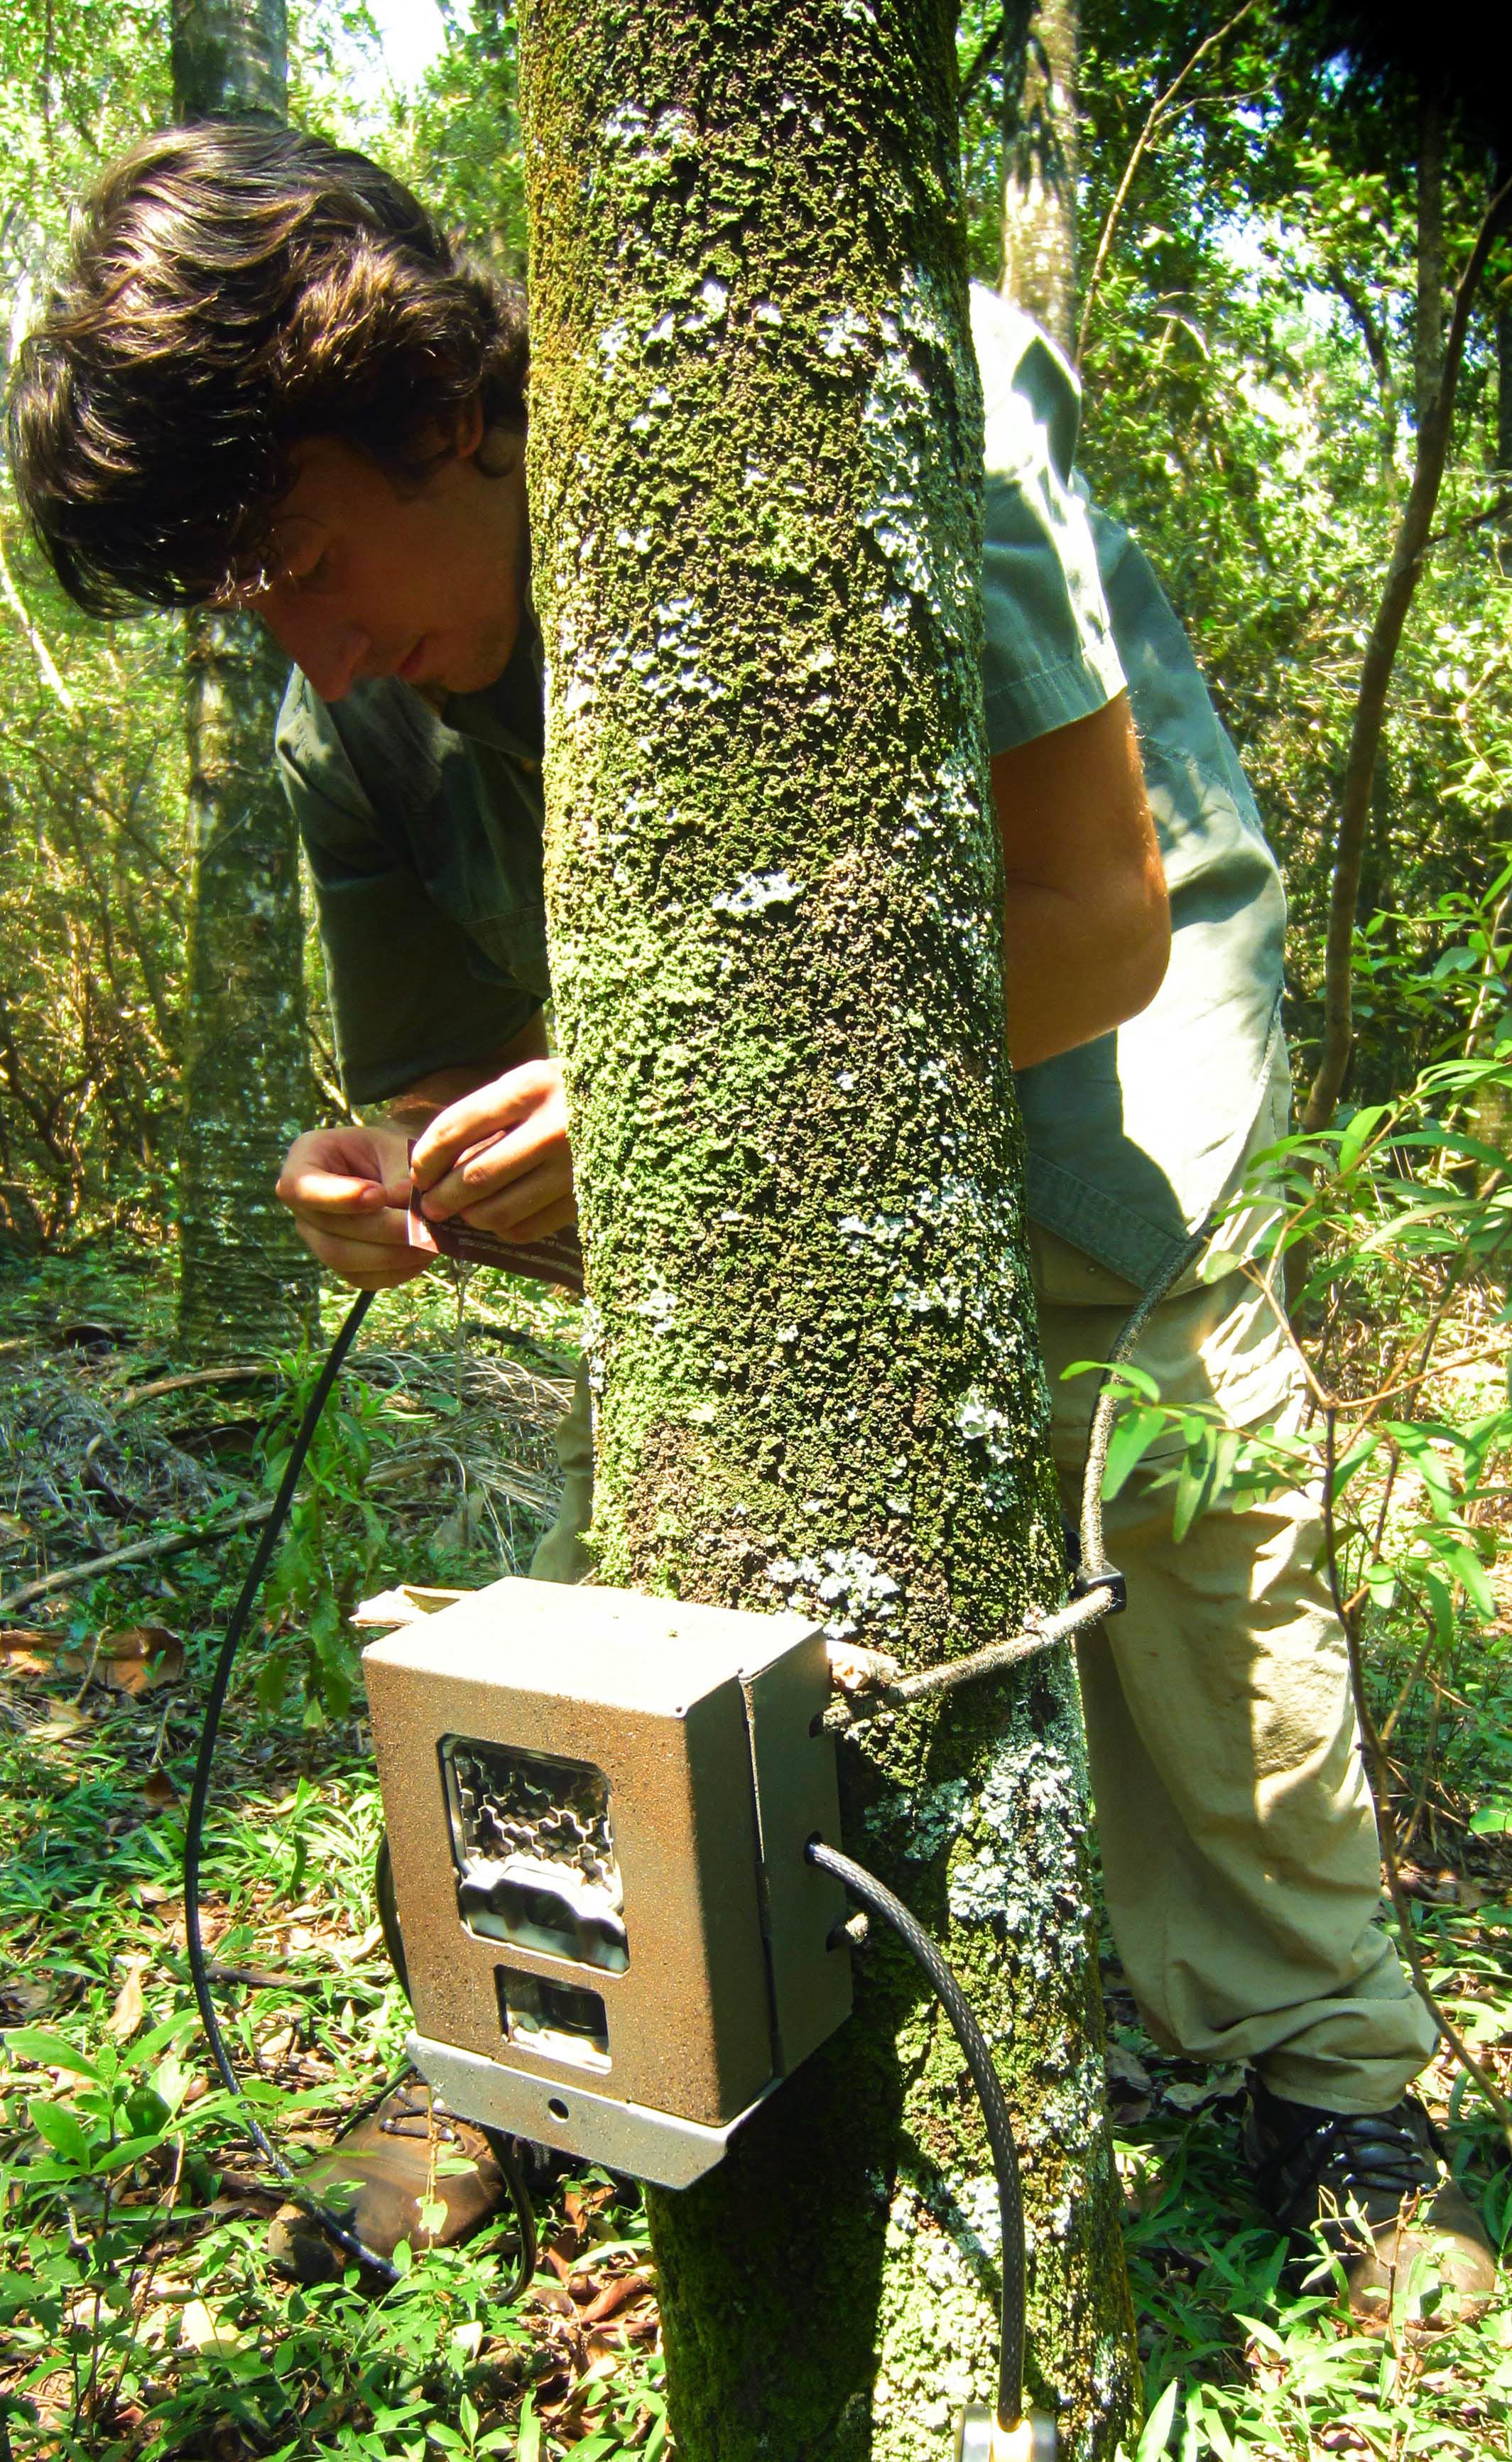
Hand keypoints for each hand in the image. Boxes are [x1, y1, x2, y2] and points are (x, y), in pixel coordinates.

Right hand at [275, 1120, 429, 1291]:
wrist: (396, 1170)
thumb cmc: (391, 1151)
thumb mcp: (396, 1149)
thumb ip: (400, 1175)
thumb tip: (409, 1209)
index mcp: (304, 1160)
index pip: (301, 1186)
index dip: (338, 1196)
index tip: (379, 1195)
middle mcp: (302, 1205)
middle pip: (329, 1228)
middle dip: (380, 1230)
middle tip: (423, 1227)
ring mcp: (317, 1237)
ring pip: (343, 1258)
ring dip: (390, 1255)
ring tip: (430, 1243)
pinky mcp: (341, 1263)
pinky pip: (362, 1277)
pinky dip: (396, 1271)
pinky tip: (422, 1256)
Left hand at [409, 1059, 575, 1244]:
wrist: (640, 1102)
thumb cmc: (566, 1093)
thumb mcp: (527, 1084)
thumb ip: (480, 1117)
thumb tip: (424, 1169)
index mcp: (532, 1087)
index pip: (457, 1128)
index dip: (426, 1158)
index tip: (418, 1172)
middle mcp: (554, 1127)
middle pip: (476, 1176)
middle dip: (441, 1197)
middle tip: (430, 1205)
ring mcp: (575, 1166)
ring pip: (500, 1209)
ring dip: (470, 1217)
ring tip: (462, 1213)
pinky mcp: (588, 1196)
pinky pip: (529, 1227)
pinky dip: (503, 1230)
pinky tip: (498, 1219)